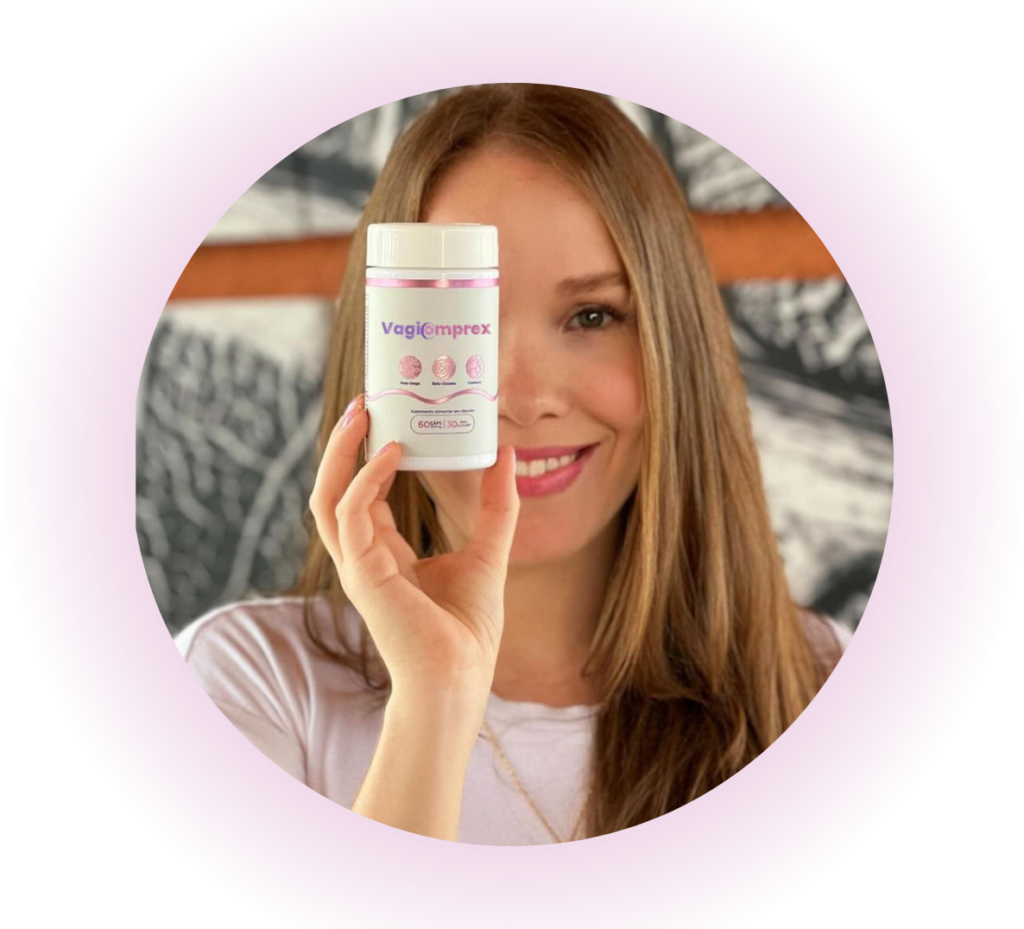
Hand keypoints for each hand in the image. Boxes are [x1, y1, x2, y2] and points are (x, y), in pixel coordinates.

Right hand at [309, 394, 519, 702]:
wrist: (460, 678)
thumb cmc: (467, 630)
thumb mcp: (489, 551)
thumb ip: (496, 505)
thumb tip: (505, 452)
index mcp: (383, 553)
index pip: (361, 493)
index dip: (367, 454)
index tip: (384, 414)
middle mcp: (362, 557)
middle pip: (332, 488)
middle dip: (343, 444)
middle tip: (365, 401)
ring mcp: (357, 566)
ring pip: (327, 496)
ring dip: (342, 452)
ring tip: (365, 413)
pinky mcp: (363, 574)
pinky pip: (351, 514)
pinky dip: (366, 479)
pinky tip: (391, 453)